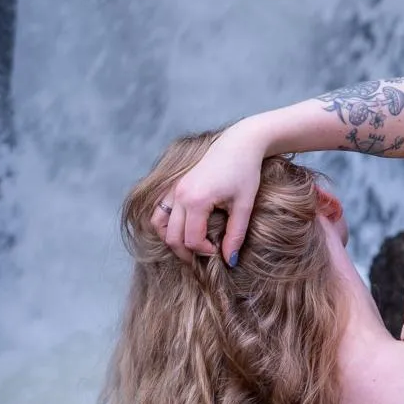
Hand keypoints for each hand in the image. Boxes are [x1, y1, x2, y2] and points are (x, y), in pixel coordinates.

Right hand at [153, 124, 266, 266]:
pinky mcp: (174, 183)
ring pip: (158, 224)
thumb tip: (230, 261)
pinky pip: (158, 208)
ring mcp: (174, 188)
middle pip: (172, 236)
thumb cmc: (245, 171)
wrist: (240, 142)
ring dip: (170, 238)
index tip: (218, 251)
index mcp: (196, 200)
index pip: (192, 240)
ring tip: (188, 246)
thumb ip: (235, 235)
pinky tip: (181, 228)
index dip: (204, 252)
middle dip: (185, 252)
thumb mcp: (244, 205)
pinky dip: (164, 223)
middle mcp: (180, 195)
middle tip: (202, 258)